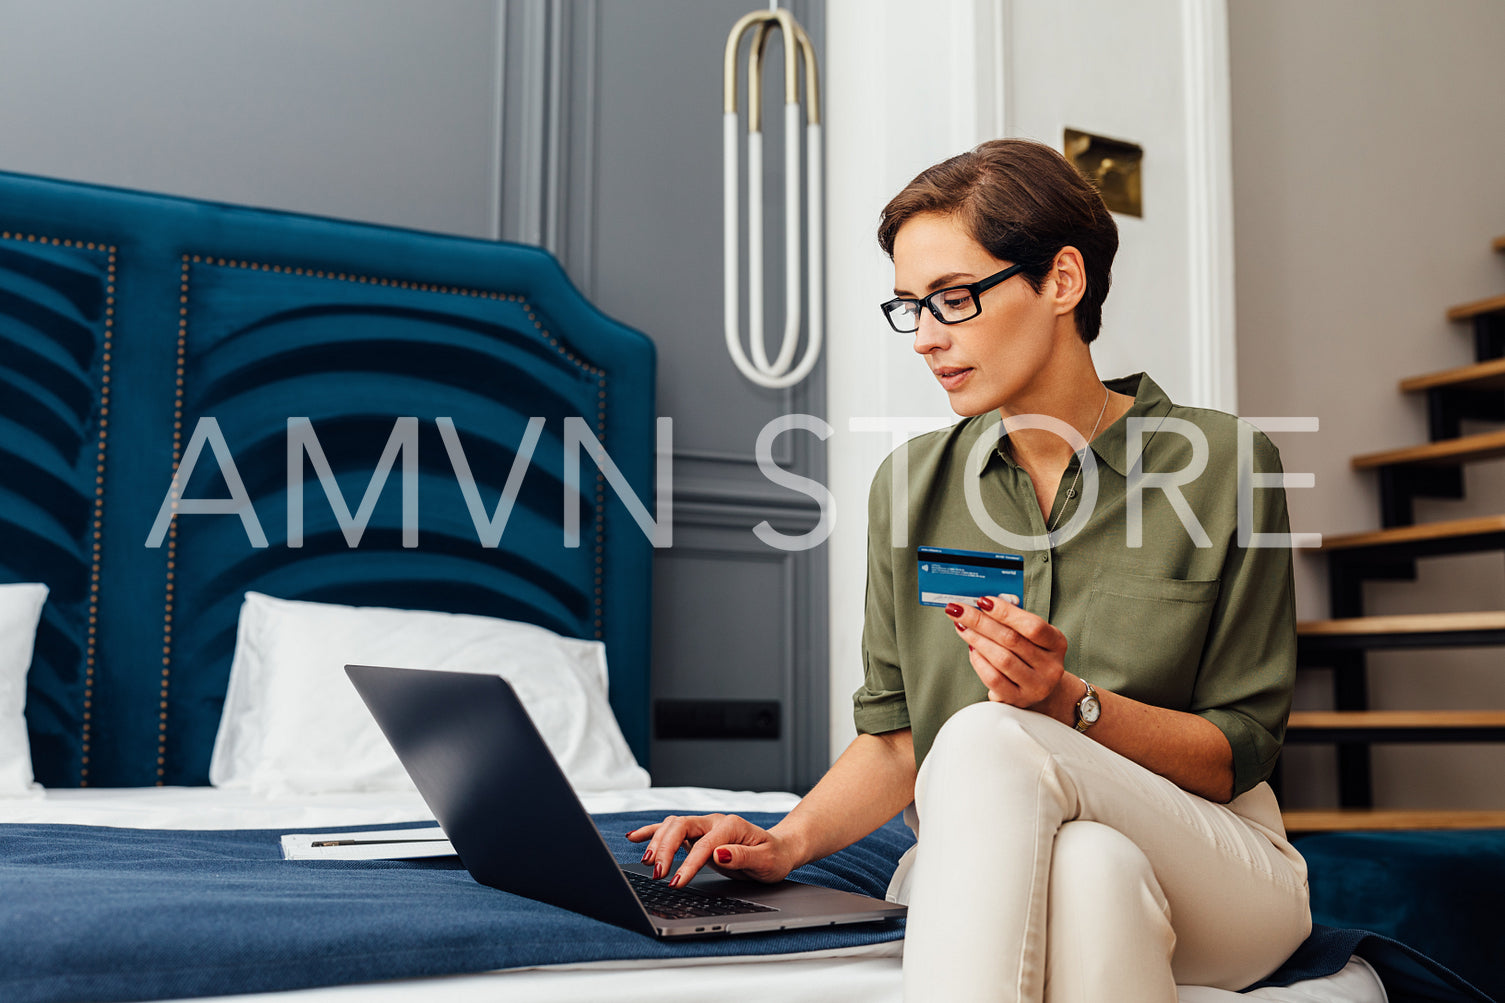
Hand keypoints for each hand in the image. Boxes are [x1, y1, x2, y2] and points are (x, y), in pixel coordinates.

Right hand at [625, 813, 798, 887]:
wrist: (777, 849)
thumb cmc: (773, 856)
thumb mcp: (765, 861)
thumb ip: (742, 856)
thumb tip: (718, 853)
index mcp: (731, 826)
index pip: (704, 844)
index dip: (688, 863)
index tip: (676, 882)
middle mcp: (714, 822)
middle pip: (681, 827)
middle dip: (665, 849)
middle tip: (657, 874)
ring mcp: (703, 827)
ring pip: (672, 826)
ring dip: (657, 842)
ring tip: (647, 863)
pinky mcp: (696, 835)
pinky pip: (670, 830)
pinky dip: (651, 833)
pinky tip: (634, 838)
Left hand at [945, 596, 1075, 722]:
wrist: (1041, 688)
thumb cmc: (1031, 655)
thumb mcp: (1031, 636)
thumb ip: (1013, 620)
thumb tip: (983, 604)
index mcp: (1057, 643)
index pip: (1032, 625)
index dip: (1006, 612)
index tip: (982, 600)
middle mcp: (1050, 666)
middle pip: (1012, 640)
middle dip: (981, 622)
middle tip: (959, 610)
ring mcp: (1036, 686)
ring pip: (1001, 659)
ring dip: (976, 639)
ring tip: (961, 627)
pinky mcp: (1018, 700)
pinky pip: (993, 679)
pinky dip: (978, 661)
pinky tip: (971, 649)